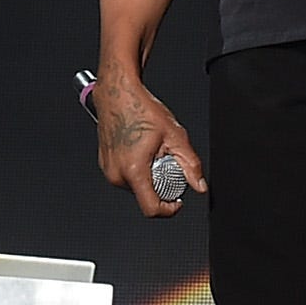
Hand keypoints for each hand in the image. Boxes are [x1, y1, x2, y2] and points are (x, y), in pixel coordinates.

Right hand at [90, 64, 205, 218]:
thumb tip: (200, 185)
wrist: (118, 94)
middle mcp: (116, 174)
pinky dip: (137, 169)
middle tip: (165, 159)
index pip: (151, 209)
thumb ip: (190, 164)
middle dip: (160, 184)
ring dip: (149, 176)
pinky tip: (141, 149)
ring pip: (136, 187)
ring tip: (152, 151)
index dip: (169, 210)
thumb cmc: (141, 109)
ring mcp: (108, 170)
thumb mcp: (175, 136)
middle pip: (145, 196)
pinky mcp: (105, 165)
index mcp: (133, 170)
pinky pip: (126, 177)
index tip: (177, 202)